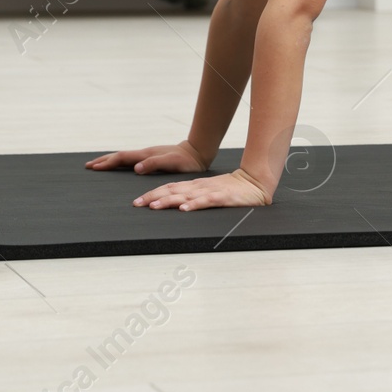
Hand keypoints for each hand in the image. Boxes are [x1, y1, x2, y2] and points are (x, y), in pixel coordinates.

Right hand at [85, 141, 207, 173]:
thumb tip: (136, 168)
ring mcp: (148, 155)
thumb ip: (154, 164)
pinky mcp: (152, 158)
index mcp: (146, 155)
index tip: (93, 167)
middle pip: (120, 156)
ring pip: (124, 157)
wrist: (197, 153)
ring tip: (98, 165)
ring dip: (110, 160)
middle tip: (88, 166)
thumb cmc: (186, 161)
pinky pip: (131, 160)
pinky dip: (121, 162)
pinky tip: (120, 166)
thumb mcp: (171, 163)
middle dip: (103, 160)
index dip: (107, 163)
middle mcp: (144, 154)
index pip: (122, 158)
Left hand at [134, 168, 272, 210]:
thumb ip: (193, 196)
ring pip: (185, 195)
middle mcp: (198, 187)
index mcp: (195, 186)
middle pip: (172, 191)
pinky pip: (206, 201)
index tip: (137, 201)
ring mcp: (210, 191)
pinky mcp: (222, 197)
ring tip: (154, 206)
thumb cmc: (231, 190)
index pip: (169, 188)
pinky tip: (184, 209)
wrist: (254, 182)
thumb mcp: (208, 191)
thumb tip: (175, 204)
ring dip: (168, 201)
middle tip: (137, 204)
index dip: (153, 194)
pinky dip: (194, 204)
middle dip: (153, 197)